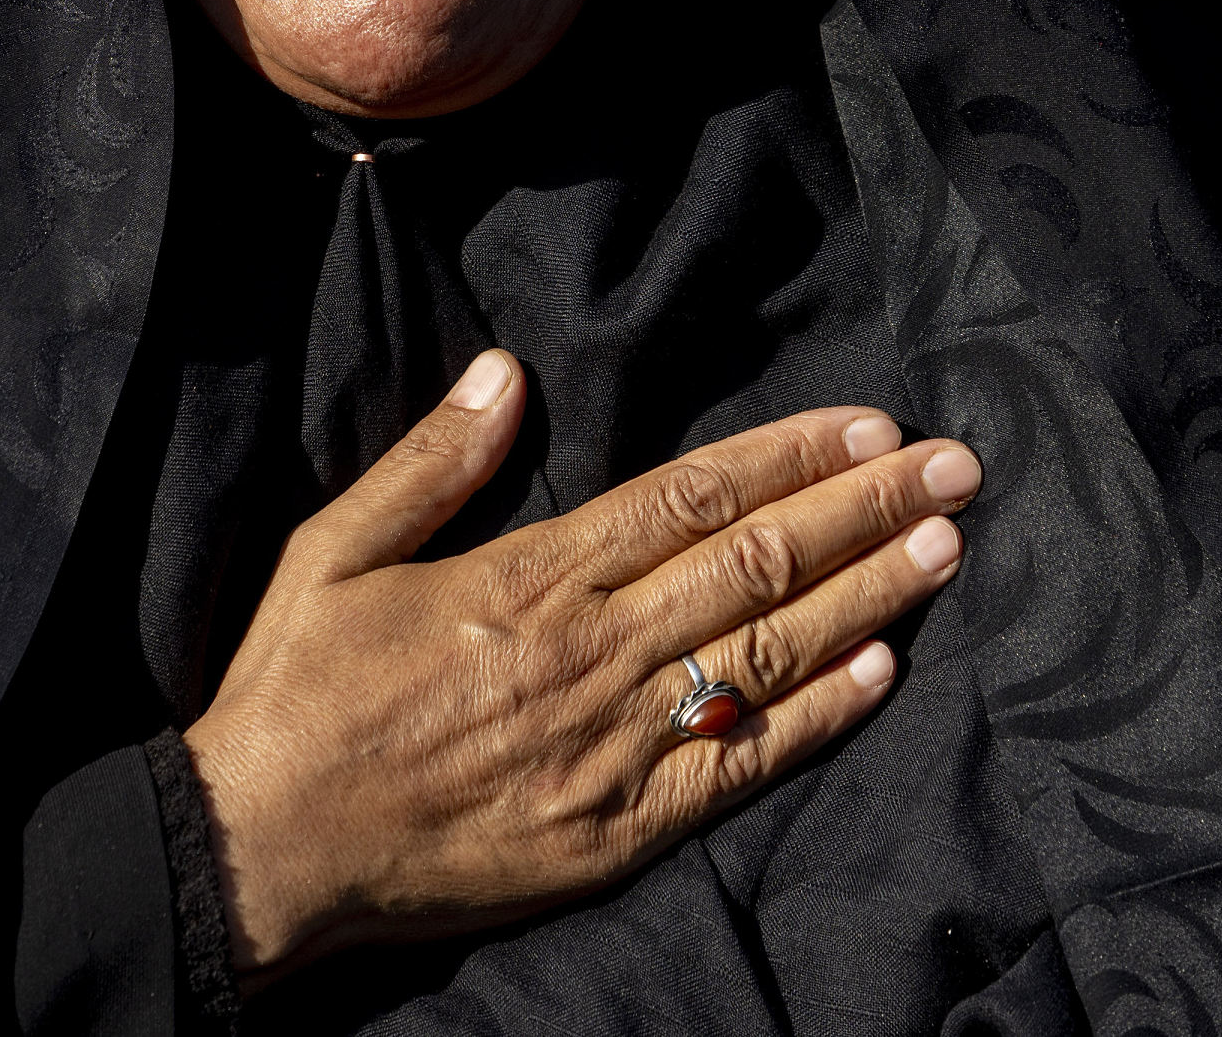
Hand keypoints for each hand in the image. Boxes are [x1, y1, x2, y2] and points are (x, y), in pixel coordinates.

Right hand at [184, 351, 979, 981]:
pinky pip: (737, 766)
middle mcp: (591, 649)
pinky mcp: (617, 828)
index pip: (691, 495)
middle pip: (754, 563)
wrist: (266, 849)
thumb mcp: (333, 548)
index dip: (789, 456)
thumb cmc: (298, 689)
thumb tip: (503, 373)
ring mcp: (612, 743)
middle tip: (955, 469)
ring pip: (765, 653)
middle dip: (863, 509)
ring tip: (945, 550)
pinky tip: (879, 674)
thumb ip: (430, 461)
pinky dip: (815, 718)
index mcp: (530, 574)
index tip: (868, 426)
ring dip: (867, 595)